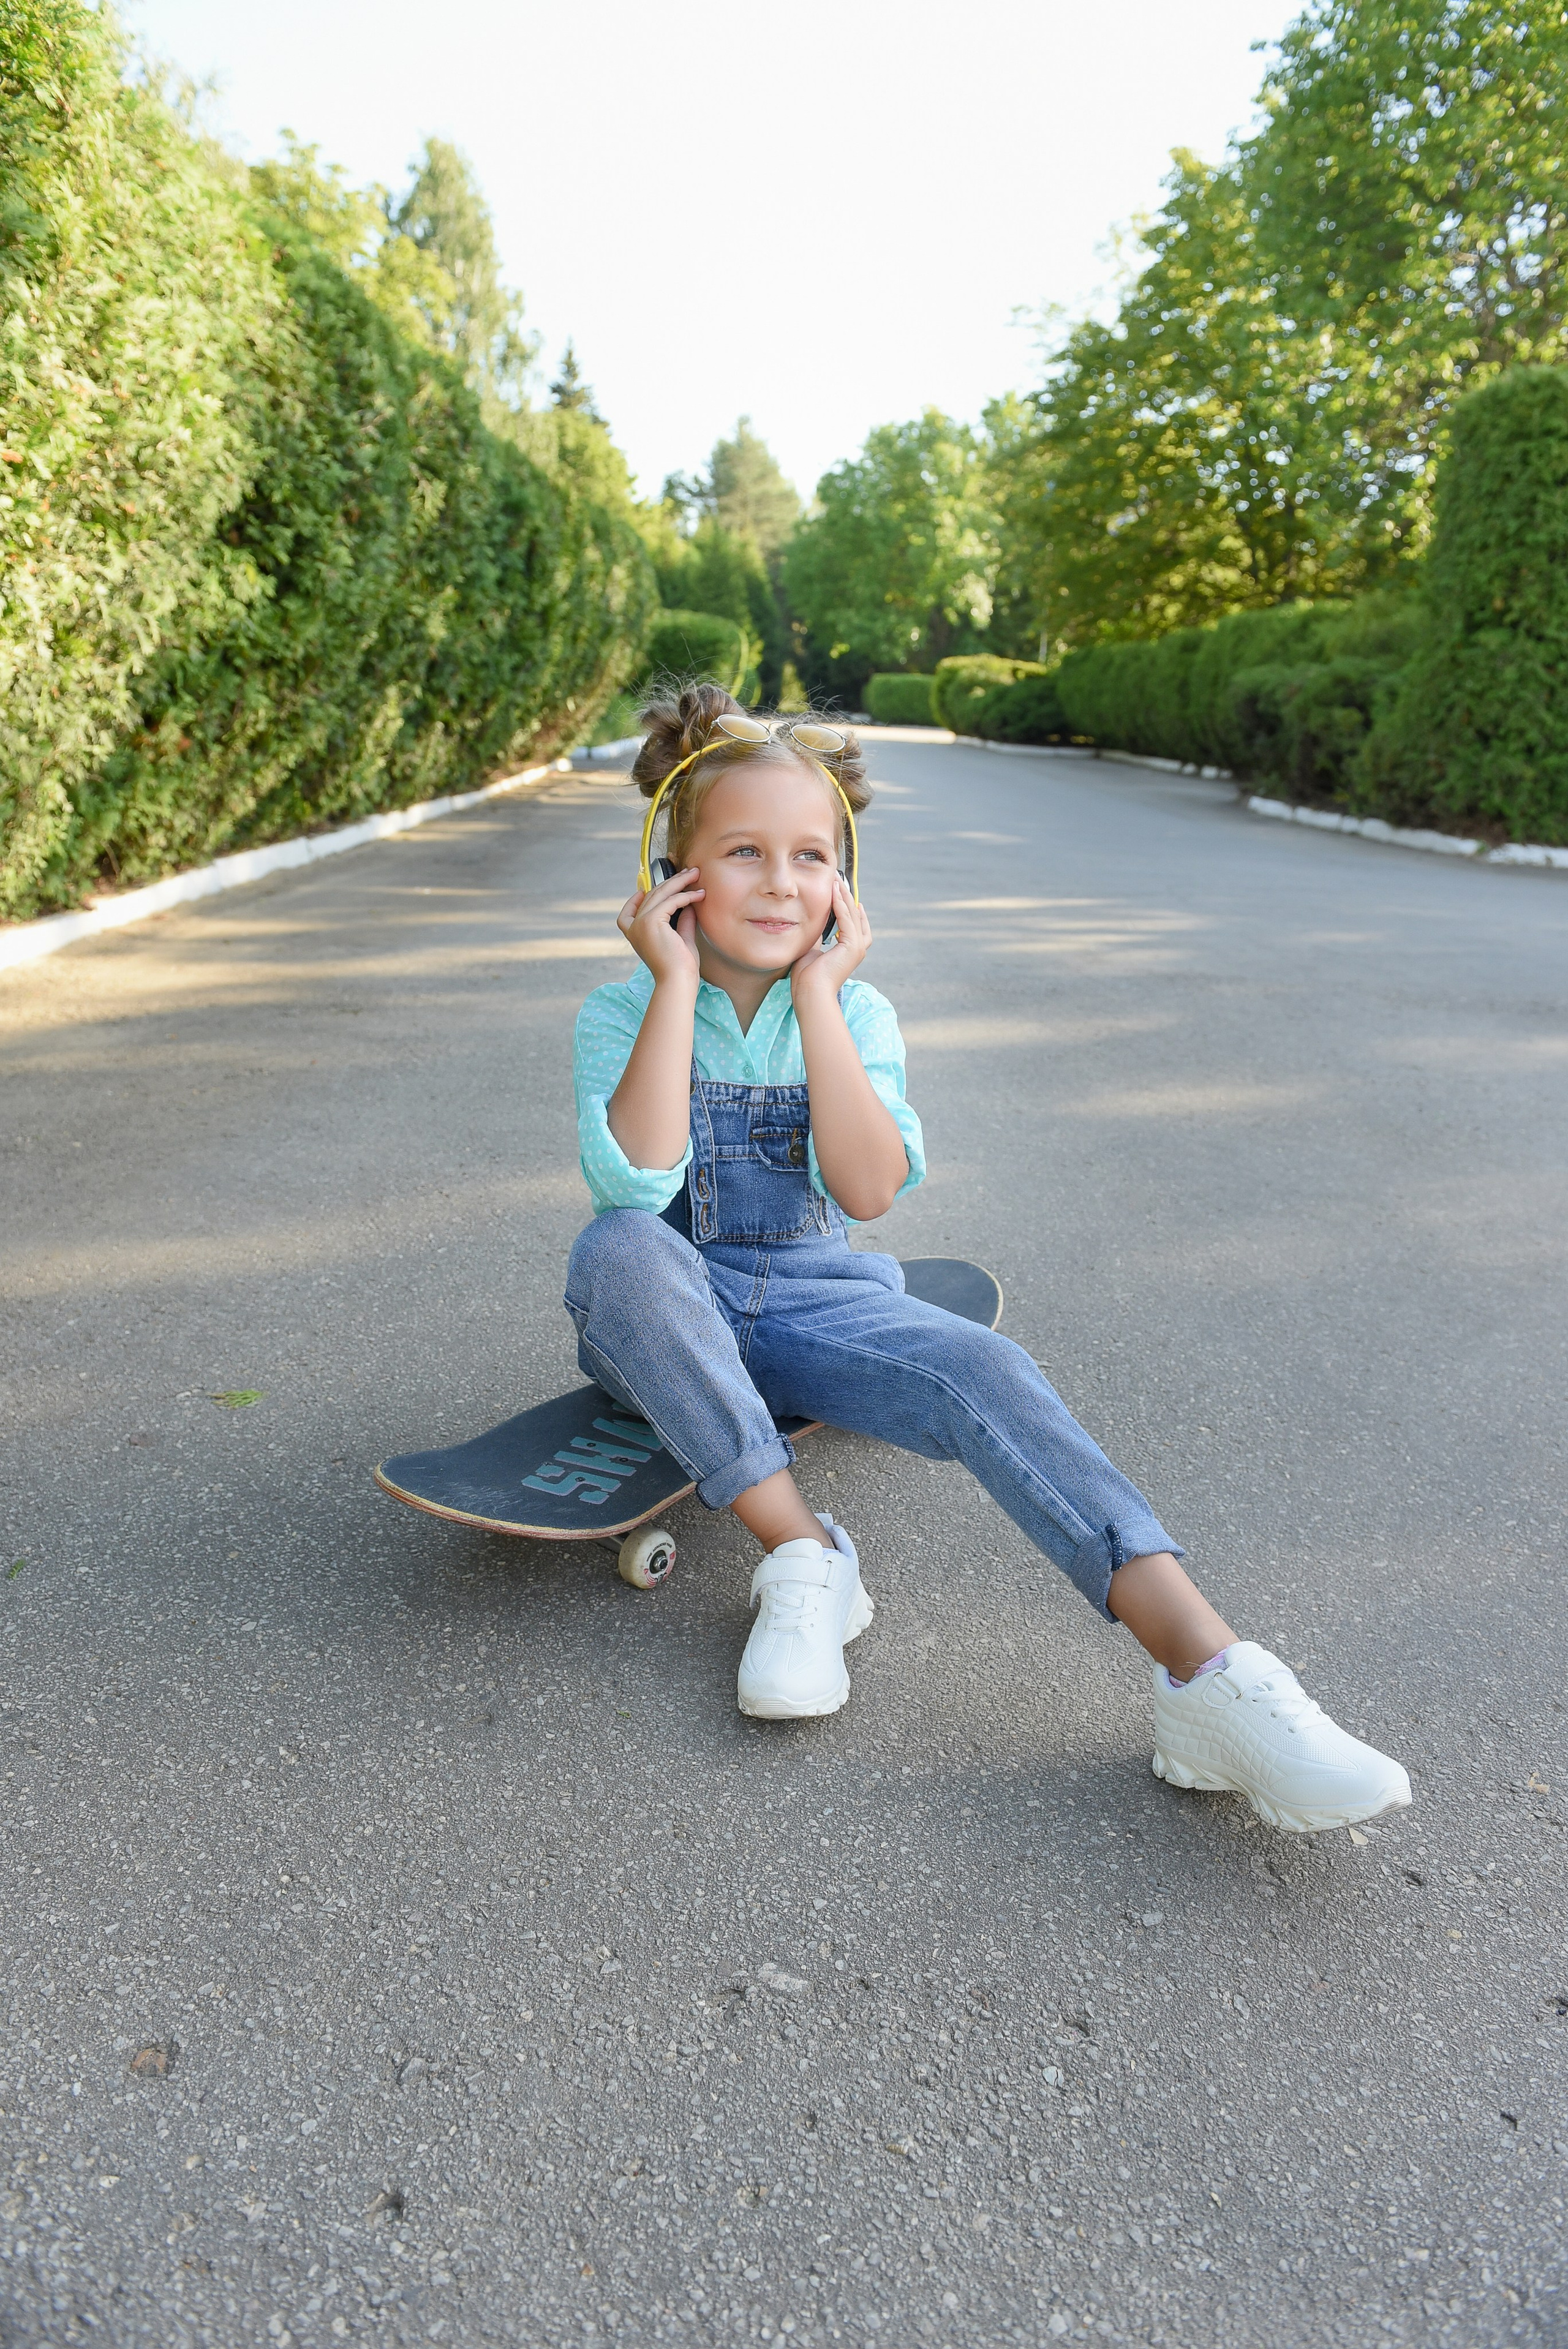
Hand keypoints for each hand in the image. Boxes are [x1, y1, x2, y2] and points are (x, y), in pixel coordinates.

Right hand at [617, 867, 702, 987]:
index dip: (635, 899)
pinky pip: (671, 901)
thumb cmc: (680, 967)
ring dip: (680, 881)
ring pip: (660, 893)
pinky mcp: (650, 921)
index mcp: (635, 935)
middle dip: (671, 882)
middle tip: (689, 872)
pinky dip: (686, 895)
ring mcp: (640, 923)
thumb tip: (689, 904)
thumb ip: (682, 921)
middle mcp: (634, 928)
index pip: (627, 913)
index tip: (645, 889)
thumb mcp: (681, 938)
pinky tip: (699, 894)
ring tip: (696, 874)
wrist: (678, 981)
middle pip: (651, 896)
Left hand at [790, 875, 871, 1007]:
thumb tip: (812, 923)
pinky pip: (847, 920)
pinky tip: (833, 893)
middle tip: (838, 879)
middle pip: (856, 915)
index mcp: (849, 951)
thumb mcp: (812, 950)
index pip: (853, 923)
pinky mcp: (852, 948)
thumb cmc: (807, 978)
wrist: (810, 993)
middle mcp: (857, 948)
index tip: (839, 891)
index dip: (847, 906)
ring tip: (835, 880)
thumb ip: (817, 937)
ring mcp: (857, 948)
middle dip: (846, 896)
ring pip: (853, 915)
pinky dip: (841, 905)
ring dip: (844, 896)